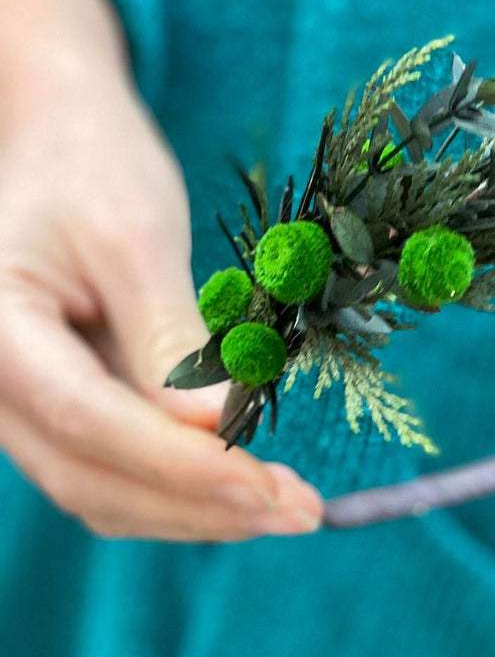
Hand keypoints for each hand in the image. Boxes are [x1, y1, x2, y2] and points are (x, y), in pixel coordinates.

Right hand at [0, 76, 323, 539]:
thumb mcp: (135, 235)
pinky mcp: (57, 414)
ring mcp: (18, 408)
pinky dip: (180, 491)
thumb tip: (218, 428)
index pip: (86, 418)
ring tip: (291, 506)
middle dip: (202, 506)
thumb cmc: (92, 168)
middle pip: (89, 477)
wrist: (58, 144)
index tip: (267, 487)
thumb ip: (168, 335)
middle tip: (305, 512)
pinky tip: (248, 487)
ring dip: (197, 513)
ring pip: (99, 492)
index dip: (179, 464)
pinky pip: (110, 473)